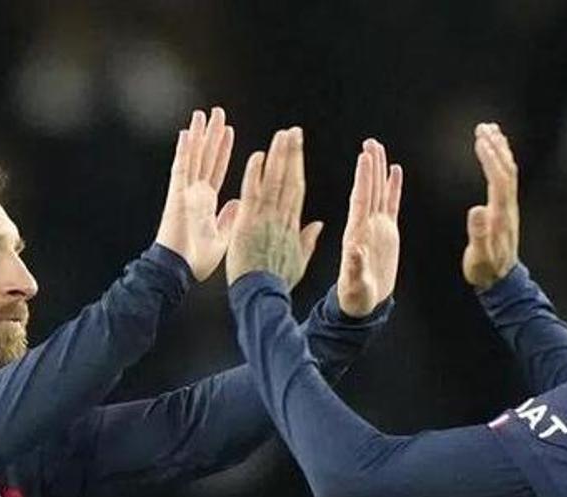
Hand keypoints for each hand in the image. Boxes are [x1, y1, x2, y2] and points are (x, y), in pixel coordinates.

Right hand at [155, 107, 237, 280]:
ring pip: (193, 157)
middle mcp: (195, 192)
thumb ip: (229, 219)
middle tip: (218, 112)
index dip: (224, 151)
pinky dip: (184, 151)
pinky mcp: (176, 195)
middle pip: (205, 157)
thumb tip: (238, 203)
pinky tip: (187, 133)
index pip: (218, 170)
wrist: (179, 270)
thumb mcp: (221, 238)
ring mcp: (185, 192)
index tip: (230, 132)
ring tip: (203, 114)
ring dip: (198, 136)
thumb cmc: (197, 260)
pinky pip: (181, 169)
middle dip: (212, 135)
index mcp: (206, 202)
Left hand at [225, 127, 322, 289]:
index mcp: (292, 225)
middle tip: (293, 131)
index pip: (297, 188)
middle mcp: (281, 217)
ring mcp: (265, 218)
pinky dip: (255, 175)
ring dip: (277, 156)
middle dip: (292, 154)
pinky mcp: (248, 222)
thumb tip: (318, 224)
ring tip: (281, 135)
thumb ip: (308, 240)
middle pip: (289, 179)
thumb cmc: (277, 281)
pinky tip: (258, 156)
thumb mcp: (298, 261)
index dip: (298, 166)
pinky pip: (252, 193)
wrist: (261, 294)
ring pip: (273, 181)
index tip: (299, 149)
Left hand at [337, 138, 402, 316]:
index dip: (363, 179)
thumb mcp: (354, 283)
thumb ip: (355, 267)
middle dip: (370, 166)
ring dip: (379, 170)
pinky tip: (395, 171)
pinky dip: (393, 187)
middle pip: (370, 189)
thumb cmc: (355, 296)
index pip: (360, 200)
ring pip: (380, 192)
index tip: (363, 158)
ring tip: (378, 147)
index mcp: (356, 234)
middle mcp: (365, 225)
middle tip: (370, 142)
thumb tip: (355, 250)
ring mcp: (377, 227)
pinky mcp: (387, 232)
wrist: (363, 304)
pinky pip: (391, 204)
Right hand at [462, 123, 520, 288]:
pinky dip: (501, 161)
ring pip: (508, 171)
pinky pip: (506, 179)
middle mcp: (508, 207)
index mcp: (500, 214)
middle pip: (506, 170)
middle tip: (483, 127)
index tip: (480, 140)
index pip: (498, 179)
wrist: (501, 280)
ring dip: (500, 150)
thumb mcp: (479, 255)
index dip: (490, 159)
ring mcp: (508, 207)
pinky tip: (494, 153)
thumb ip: (479, 233)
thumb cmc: (486, 269)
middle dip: (496, 147)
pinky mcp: (505, 209)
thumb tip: (477, 209)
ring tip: (490, 130)